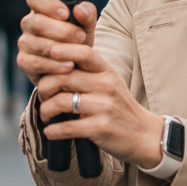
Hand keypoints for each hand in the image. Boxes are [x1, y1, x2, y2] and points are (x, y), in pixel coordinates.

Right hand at [17, 0, 96, 86]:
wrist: (77, 66)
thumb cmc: (78, 40)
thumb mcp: (87, 26)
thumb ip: (87, 14)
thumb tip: (79, 9)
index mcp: (41, 9)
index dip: (48, 4)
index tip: (66, 14)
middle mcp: (29, 24)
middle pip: (35, 22)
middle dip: (61, 31)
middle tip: (80, 37)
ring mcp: (24, 43)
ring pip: (35, 43)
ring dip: (59, 49)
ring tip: (77, 54)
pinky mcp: (24, 62)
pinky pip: (34, 63)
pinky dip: (54, 65)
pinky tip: (69, 66)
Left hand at [18, 0, 161, 168]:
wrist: (143, 135)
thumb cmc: (118, 106)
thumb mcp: (109, 82)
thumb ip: (87, 71)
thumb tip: (52, 60)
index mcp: (106, 71)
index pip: (85, 53)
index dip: (64, 50)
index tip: (49, 53)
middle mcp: (106, 86)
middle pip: (63, 77)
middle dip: (44, 87)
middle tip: (42, 96)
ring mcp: (103, 107)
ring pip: (60, 102)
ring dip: (45, 110)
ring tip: (46, 115)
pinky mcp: (99, 128)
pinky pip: (66, 127)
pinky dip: (52, 130)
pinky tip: (51, 131)